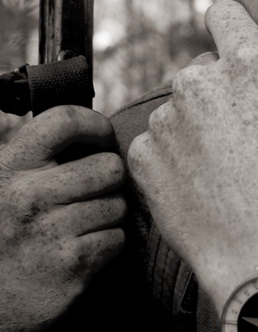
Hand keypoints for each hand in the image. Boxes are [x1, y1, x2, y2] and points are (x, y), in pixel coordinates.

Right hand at [0, 105, 125, 330]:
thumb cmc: (11, 229)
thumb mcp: (12, 181)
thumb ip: (43, 155)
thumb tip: (95, 131)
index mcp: (13, 166)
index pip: (65, 121)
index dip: (96, 125)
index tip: (103, 138)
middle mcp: (29, 196)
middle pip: (109, 167)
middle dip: (110, 180)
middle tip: (94, 192)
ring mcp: (50, 232)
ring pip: (117, 205)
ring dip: (109, 215)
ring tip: (83, 224)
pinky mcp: (72, 265)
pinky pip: (117, 238)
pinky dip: (108, 244)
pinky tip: (84, 248)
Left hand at [128, 0, 257, 311]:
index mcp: (246, 62)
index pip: (222, 13)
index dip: (235, 36)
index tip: (246, 66)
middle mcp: (198, 80)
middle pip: (203, 65)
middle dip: (220, 88)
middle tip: (247, 132)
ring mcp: (166, 117)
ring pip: (179, 103)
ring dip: (195, 122)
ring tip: (225, 162)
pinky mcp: (143, 152)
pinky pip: (156, 137)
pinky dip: (173, 153)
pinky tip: (200, 179)